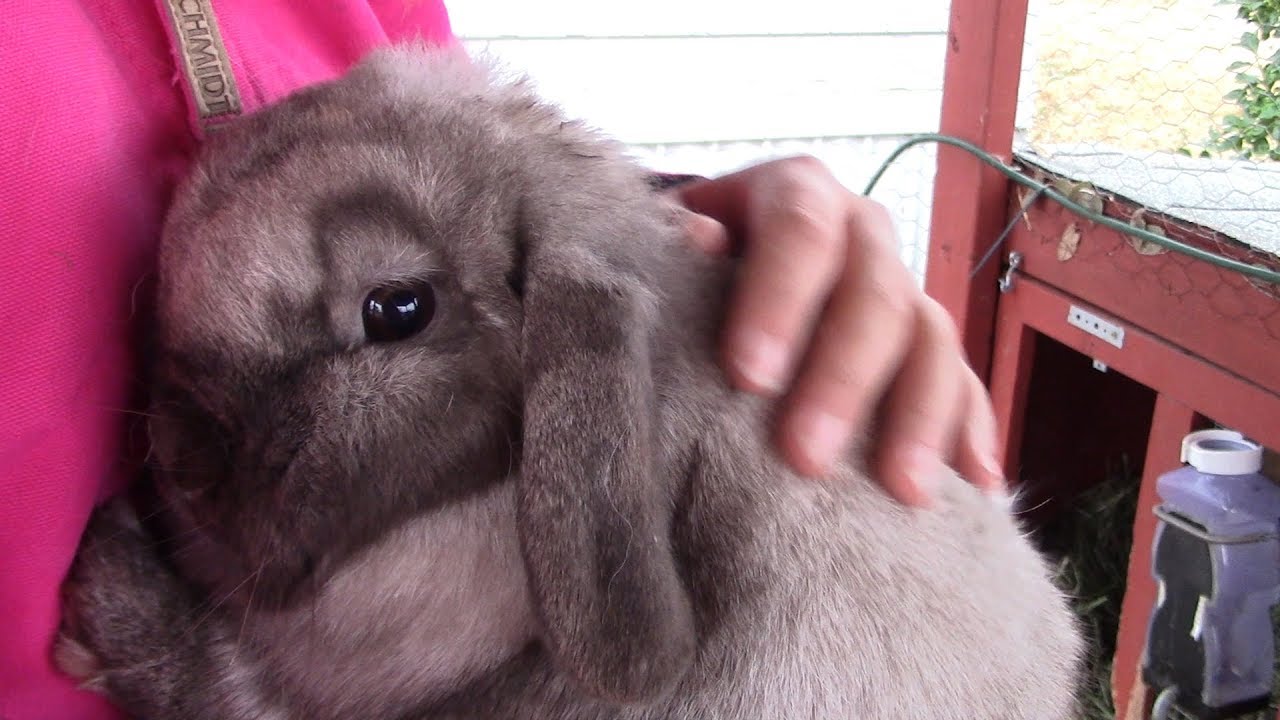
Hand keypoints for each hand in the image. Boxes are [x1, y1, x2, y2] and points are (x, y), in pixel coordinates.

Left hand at [672, 156, 1003, 506]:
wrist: (723, 255)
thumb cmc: (689, 258)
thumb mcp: (674, 237)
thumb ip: (678, 244)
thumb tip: (699, 241)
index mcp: (799, 192)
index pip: (801, 231)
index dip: (779, 301)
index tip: (748, 377)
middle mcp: (864, 231)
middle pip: (875, 296)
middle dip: (843, 379)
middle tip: (806, 455)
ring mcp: (906, 286)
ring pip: (932, 341)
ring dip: (919, 417)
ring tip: (903, 489)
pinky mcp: (928, 343)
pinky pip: (965, 383)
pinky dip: (971, 432)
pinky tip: (976, 485)